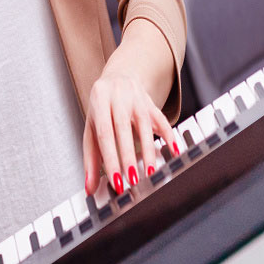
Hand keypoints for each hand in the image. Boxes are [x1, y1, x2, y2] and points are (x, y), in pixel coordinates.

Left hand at [82, 47, 176, 196]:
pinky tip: (173, 150)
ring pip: (146, 126)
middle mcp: (118, 97)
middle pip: (124, 129)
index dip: (111, 157)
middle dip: (129, 157)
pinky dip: (169, 136)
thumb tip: (89, 186)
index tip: (115, 179)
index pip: (105, 134)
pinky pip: (162, 120)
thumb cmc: (102, 107)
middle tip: (133, 179)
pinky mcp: (153, 103)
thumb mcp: (91, 128)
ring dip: (149, 151)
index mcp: (99, 101)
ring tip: (150, 172)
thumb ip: (90, 158)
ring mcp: (138, 98)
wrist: (119, 77)